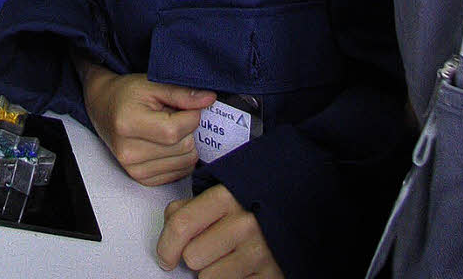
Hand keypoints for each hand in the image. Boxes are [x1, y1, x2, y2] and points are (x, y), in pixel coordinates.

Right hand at [81, 65, 215, 184]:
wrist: (104, 107)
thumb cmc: (127, 94)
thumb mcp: (151, 83)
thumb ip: (181, 92)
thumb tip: (209, 99)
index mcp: (128, 124)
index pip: (175, 130)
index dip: (191, 116)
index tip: (188, 106)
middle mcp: (129, 152)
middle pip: (183, 147)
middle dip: (189, 129)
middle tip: (175, 116)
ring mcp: (134, 169)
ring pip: (186, 162)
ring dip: (187, 144)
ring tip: (170, 128)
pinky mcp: (141, 179)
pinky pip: (179, 173)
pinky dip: (181, 158)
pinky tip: (169, 143)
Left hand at [157, 185, 282, 278]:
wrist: (297, 213)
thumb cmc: (249, 204)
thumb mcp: (220, 193)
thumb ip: (190, 207)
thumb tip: (168, 229)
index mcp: (227, 196)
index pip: (181, 225)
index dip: (166, 246)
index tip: (165, 257)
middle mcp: (244, 223)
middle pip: (191, 257)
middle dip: (195, 256)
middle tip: (211, 247)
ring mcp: (259, 252)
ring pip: (208, 278)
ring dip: (212, 271)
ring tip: (229, 256)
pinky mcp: (270, 276)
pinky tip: (241, 267)